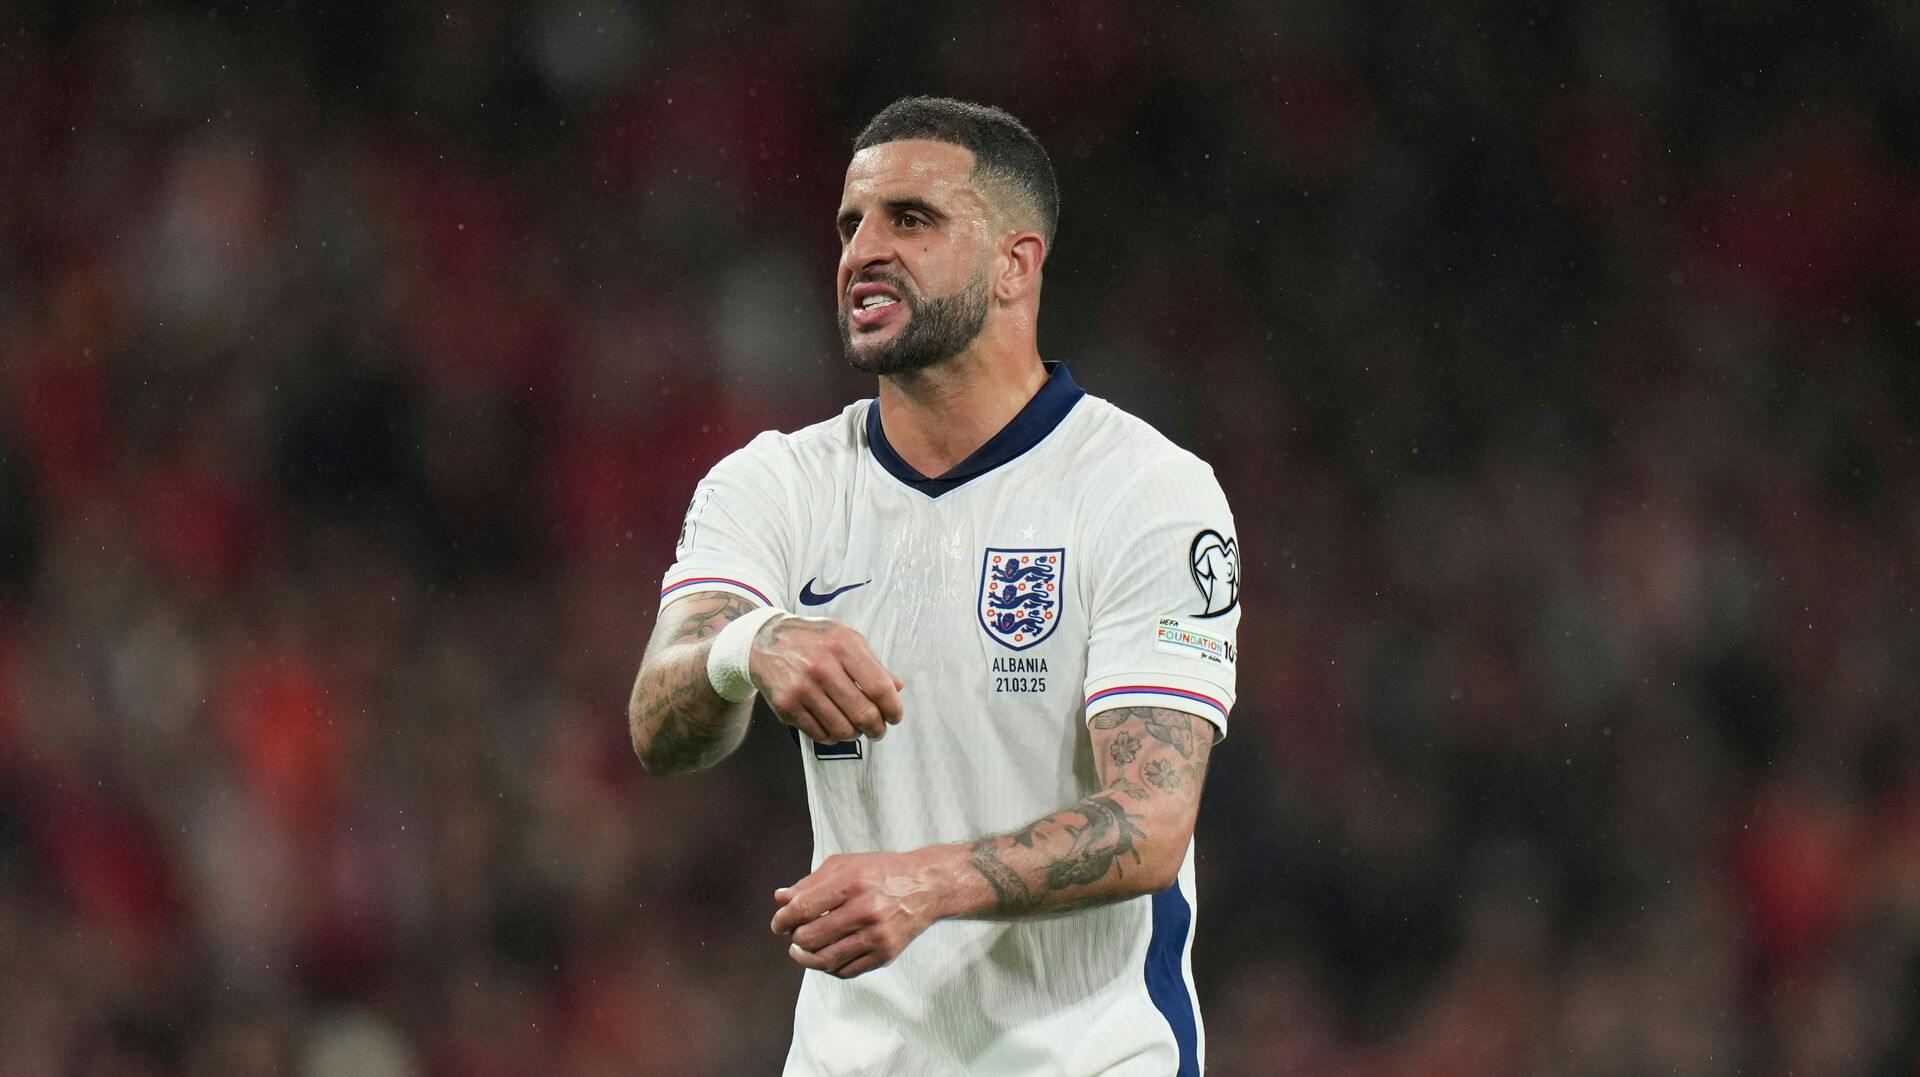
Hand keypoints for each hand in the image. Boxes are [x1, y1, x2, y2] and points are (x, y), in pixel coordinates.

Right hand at [749, 615, 904, 742]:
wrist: (763, 641)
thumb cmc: (813, 640)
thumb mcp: (845, 638)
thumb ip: (873, 663)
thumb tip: (897, 687)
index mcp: (843, 646)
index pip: (878, 687)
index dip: (892, 708)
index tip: (894, 716)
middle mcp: (822, 667)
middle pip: (863, 713)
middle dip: (877, 728)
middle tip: (878, 729)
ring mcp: (802, 688)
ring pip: (842, 730)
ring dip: (854, 734)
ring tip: (855, 727)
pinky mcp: (786, 706)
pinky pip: (819, 734)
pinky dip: (832, 736)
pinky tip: (833, 726)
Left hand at [770, 851, 945, 978]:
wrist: (926, 887)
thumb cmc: (881, 872)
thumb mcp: (845, 865)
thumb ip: (811, 882)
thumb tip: (780, 899)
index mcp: (853, 882)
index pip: (804, 908)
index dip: (784, 919)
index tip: (779, 923)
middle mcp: (865, 910)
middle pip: (812, 937)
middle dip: (795, 938)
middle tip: (793, 935)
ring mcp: (877, 936)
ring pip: (826, 960)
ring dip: (805, 958)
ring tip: (800, 951)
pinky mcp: (885, 954)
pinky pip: (846, 971)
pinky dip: (828, 968)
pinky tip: (824, 957)